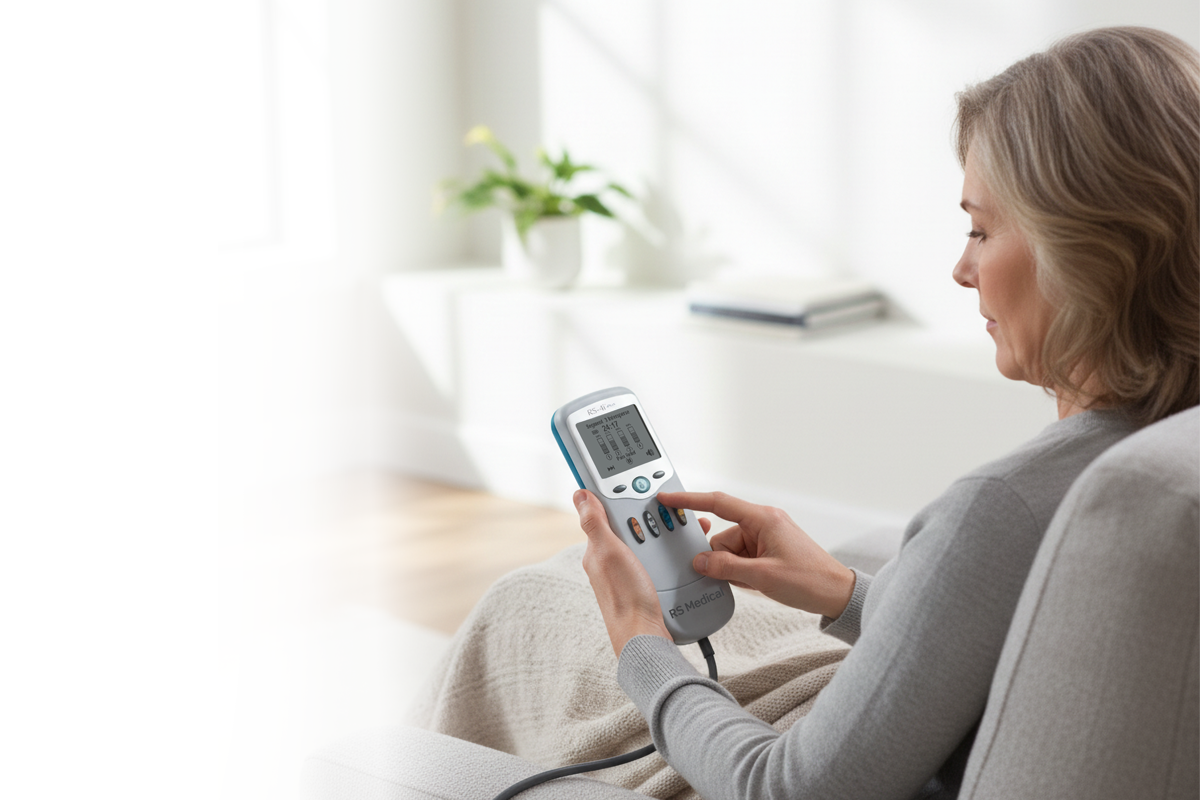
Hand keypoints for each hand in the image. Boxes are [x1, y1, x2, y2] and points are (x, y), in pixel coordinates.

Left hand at [574, 489, 671, 656]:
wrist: (646, 638)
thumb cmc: (625, 598)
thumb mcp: (608, 553)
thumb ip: (595, 523)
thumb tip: (580, 494)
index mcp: (598, 550)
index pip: (609, 513)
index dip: (624, 500)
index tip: (643, 490)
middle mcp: (612, 561)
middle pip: (633, 526)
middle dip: (653, 517)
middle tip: (672, 514)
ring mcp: (629, 573)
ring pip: (650, 542)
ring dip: (667, 534)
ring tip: (684, 530)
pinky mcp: (646, 584)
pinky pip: (660, 560)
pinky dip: (672, 553)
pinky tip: (683, 553)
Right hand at [657, 490, 855, 619]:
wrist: (837, 594)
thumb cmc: (811, 580)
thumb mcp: (762, 576)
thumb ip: (726, 567)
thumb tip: (700, 562)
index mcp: (763, 518)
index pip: (718, 503)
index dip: (690, 500)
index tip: (668, 499)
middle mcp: (762, 523)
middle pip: (721, 536)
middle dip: (721, 558)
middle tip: (734, 574)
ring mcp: (765, 537)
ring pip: (728, 551)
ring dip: (733, 569)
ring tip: (755, 582)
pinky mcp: (767, 551)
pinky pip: (740, 558)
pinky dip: (741, 572)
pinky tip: (756, 583)